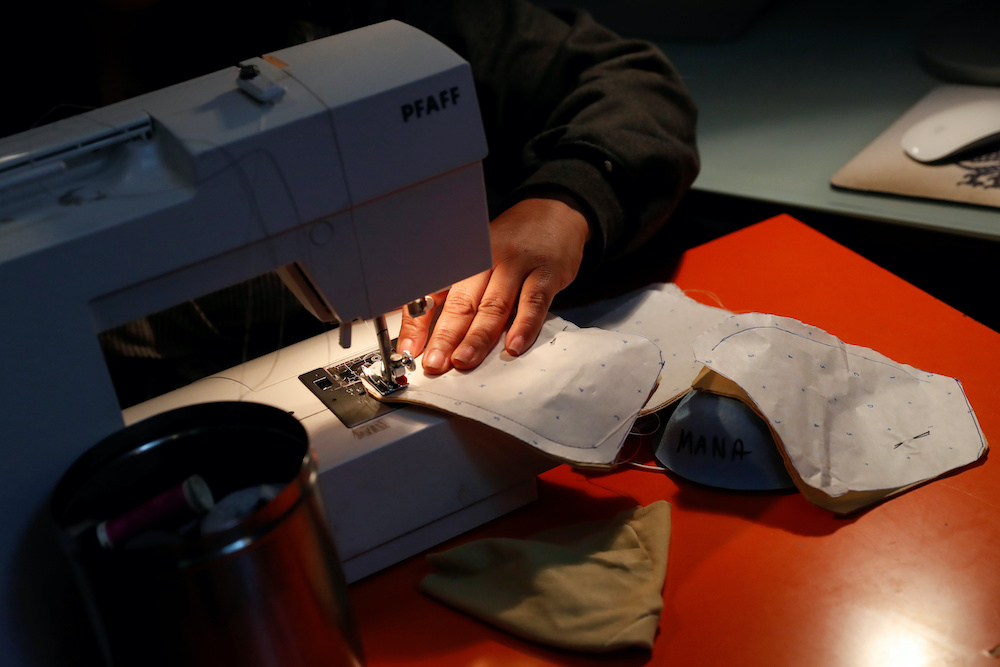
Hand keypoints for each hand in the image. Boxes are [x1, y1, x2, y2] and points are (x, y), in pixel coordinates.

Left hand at [396, 195, 590, 373]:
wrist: (554, 213)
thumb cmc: (510, 243)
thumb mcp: (477, 259)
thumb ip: (456, 293)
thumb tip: (425, 334)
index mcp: (463, 258)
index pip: (434, 291)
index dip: (418, 322)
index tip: (409, 349)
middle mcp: (487, 259)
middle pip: (462, 302)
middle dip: (445, 336)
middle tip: (434, 363)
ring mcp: (517, 265)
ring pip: (494, 305)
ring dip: (477, 336)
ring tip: (463, 361)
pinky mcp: (547, 273)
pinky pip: (534, 302)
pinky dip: (524, 326)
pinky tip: (514, 346)